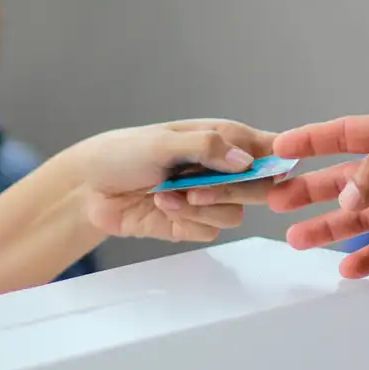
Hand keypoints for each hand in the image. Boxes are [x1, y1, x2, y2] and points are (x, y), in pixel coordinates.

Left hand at [79, 119, 275, 242]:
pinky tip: (162, 206)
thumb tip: (245, 162)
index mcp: (223, 138)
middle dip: (231, 190)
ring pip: (237, 214)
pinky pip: (211, 231)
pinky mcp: (194, 223)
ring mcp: (210, 198)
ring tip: (168, 195)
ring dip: (202, 208)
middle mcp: (223, 169)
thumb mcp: (163, 142)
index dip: (279, 159)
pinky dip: (187, 221)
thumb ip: (206, 148)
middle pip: (262, 187)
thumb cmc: (124, 153)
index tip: (268, 170)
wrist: (89, 188)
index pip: (270, 148)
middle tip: (197, 187)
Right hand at [267, 109, 368, 277]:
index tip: (278, 148)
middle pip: (347, 180)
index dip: (311, 141)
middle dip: (311, 191)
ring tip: (297, 239)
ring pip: (364, 216)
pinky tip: (347, 267)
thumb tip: (345, 196)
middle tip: (276, 201)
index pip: (345, 135)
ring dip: (332, 227)